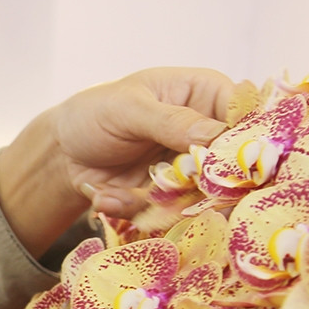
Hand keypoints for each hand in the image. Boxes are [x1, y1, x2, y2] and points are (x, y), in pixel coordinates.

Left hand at [0, 66, 240, 255]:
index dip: (245, 141)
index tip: (225, 163)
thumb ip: (172, 121)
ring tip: (113, 194)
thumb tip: (217, 136)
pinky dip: (132, 210)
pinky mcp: (170, 199)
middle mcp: (208, 134)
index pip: (246, 116)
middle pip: (231, 165)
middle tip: (164, 187)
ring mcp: (191, 170)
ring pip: (200, 197)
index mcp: (207, 95)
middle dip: (200, 184)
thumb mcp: (129, 108)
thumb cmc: (96, 112)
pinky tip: (103, 197)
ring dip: (158, 202)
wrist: (62, 151)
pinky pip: (166, 214)